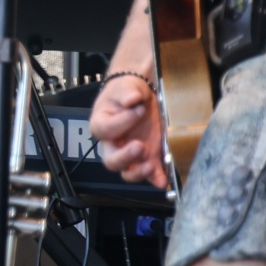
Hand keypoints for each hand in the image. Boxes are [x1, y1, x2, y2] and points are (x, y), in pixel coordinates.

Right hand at [89, 73, 167, 188]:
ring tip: (150, 166)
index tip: (137, 110)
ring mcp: (131, 153)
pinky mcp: (148, 157)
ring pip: (127, 172)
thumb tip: (131, 99)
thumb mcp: (126, 86)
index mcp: (102, 123)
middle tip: (139, 146)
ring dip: (138, 172)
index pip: (105, 129)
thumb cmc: (127, 91)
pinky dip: (157, 178)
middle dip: (124, 157)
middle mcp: (113, 143)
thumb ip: (127, 92)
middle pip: (111, 160)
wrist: (140, 95)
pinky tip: (163, 179)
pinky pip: (150, 174)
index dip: (121, 123)